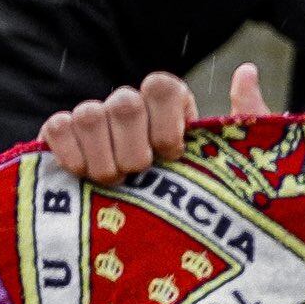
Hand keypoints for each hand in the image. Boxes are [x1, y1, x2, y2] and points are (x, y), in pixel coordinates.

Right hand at [36, 59, 270, 185]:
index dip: (164, 123)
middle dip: (133, 148)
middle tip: (140, 176)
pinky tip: (82, 175)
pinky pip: (57, 127)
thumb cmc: (196, 195)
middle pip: (124, 103)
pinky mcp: (59, 135)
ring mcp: (92, 119)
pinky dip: (69, 152)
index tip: (173, 156)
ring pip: (89, 114)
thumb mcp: (234, 160)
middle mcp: (128, 106)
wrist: (153, 233)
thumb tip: (247, 69)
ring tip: (112, 183)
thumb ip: (247, 115)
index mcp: (167, 103)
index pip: (160, 86)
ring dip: (101, 156)